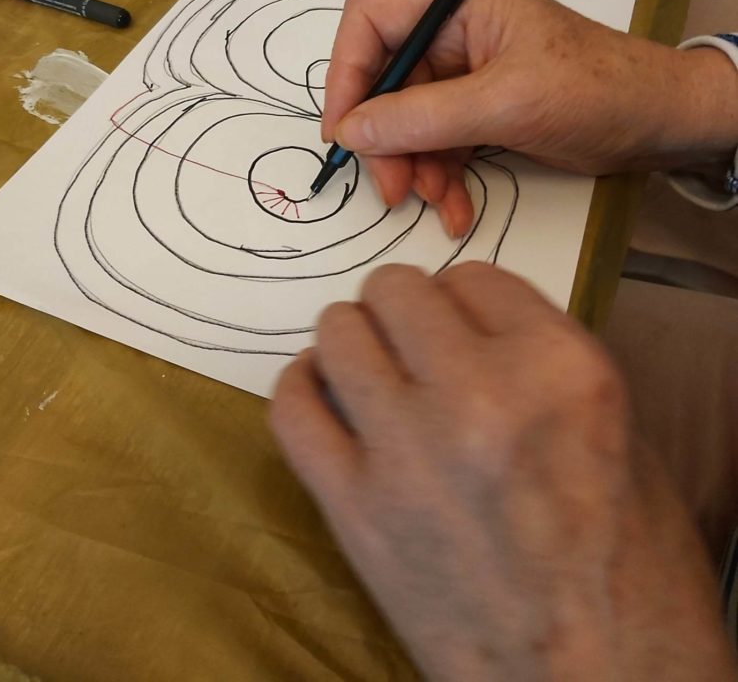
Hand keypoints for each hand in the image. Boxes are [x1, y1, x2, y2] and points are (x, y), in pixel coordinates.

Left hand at [271, 262, 735, 680]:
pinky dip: (304, 391)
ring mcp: (408, 452)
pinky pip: (292, 407)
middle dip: (403, 311)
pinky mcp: (353, 510)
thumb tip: (465, 323)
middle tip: (413, 348)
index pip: (473, 276)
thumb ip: (537, 360)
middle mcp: (481, 396)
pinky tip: (327, 400)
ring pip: (338, 332)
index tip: (458, 326)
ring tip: (372, 373)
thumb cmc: (625, 563)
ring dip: (353, 343)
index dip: (462, 300)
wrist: (594, 681)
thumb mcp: (616, 428)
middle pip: (397, 289)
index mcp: (560, 369)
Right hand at [321, 0, 737, 235]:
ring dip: (413, 165)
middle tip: (390, 188)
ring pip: (409, 119)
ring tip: (430, 202)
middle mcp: (456, 31)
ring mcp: (467, 73)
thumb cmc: (595, 90)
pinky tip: (454, 208)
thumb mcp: (504, 104)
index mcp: (460, 2)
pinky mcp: (481, 109)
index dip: (347, 72)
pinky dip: (439, 175)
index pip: (372, 20)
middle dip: (386, 137)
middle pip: (385, 78)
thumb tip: (351, 132)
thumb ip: (423, 117)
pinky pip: (438, 141)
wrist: (659, 123)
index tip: (344, 131)